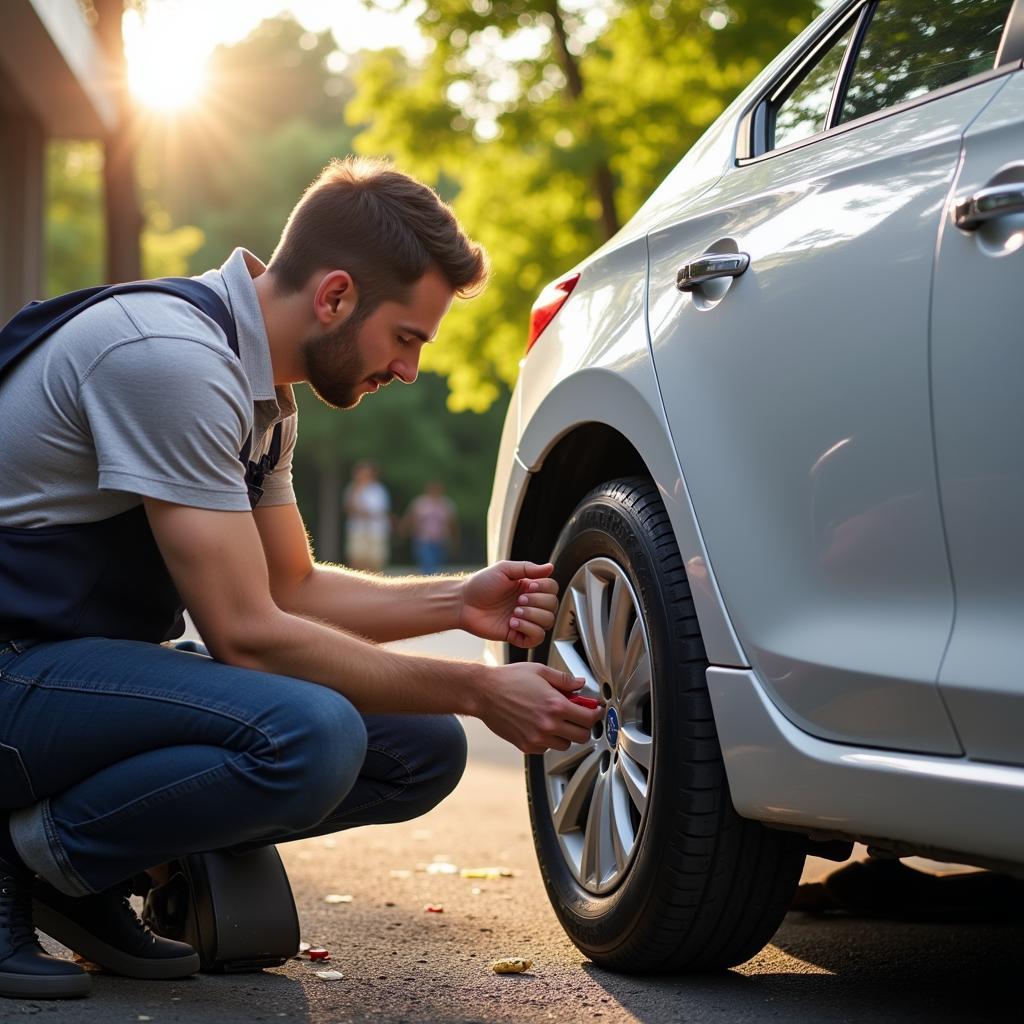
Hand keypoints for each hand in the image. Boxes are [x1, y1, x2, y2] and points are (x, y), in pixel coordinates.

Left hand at [458, 560, 558, 648]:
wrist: (463, 603)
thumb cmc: (480, 584)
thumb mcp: (504, 569)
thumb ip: (527, 568)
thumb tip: (550, 567)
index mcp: (529, 587)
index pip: (552, 588)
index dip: (545, 589)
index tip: (529, 586)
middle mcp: (529, 604)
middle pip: (553, 606)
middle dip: (537, 602)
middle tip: (518, 600)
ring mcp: (525, 620)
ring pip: (548, 622)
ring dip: (533, 616)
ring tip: (514, 613)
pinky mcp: (517, 635)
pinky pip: (537, 638)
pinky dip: (529, 629)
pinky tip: (513, 623)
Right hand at [477, 663, 604, 753]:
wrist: (484, 693)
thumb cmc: (508, 680)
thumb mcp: (540, 671)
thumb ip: (564, 679)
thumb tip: (579, 684)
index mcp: (555, 705)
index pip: (589, 718)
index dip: (596, 714)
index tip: (595, 710)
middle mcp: (548, 724)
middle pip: (582, 736)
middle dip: (584, 726)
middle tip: (578, 717)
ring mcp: (537, 738)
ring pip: (565, 745)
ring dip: (566, 734)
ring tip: (556, 720)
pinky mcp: (526, 745)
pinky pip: (546, 748)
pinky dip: (548, 740)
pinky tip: (540, 726)